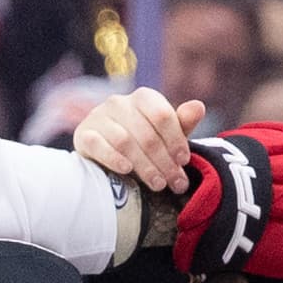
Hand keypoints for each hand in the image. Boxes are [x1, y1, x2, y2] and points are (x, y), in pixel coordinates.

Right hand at [74, 87, 203, 192]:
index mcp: (143, 98)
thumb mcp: (165, 134)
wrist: (104, 151)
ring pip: (125, 141)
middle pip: (146, 134)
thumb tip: (199, 107)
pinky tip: (126, 170)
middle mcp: (119, 103)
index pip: (163, 115)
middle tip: (175, 183)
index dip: (176, 140)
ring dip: (144, 166)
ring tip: (158, 184)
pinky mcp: (84, 134)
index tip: (184, 161)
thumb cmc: (141, 141)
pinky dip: (114, 158)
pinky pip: (99, 145)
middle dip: (164, 162)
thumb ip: (182, 123)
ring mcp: (99, 117)